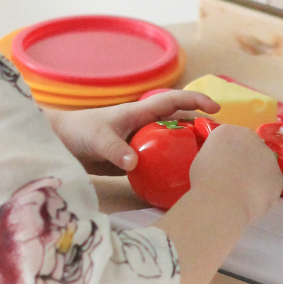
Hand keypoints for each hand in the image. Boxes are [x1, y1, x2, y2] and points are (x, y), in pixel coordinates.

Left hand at [45, 90, 218, 174]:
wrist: (60, 144)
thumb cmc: (78, 132)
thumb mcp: (98, 139)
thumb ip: (115, 150)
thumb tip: (134, 162)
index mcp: (140, 113)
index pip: (174, 101)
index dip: (196, 101)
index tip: (216, 109)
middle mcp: (145, 126)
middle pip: (180, 124)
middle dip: (201, 129)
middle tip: (223, 144)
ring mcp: (141, 144)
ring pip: (172, 144)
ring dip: (189, 150)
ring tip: (209, 165)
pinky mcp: (135, 161)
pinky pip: (159, 162)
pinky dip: (172, 168)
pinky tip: (181, 182)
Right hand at [189, 124, 282, 222]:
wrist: (222, 202)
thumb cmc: (204, 181)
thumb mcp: (201, 160)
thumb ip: (215, 156)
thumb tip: (221, 164)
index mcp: (229, 131)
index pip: (230, 140)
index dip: (226, 156)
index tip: (220, 168)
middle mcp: (252, 138)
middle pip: (249, 150)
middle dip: (244, 163)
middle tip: (232, 181)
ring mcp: (269, 157)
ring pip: (262, 167)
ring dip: (255, 177)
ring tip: (241, 195)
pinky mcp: (279, 176)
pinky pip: (270, 184)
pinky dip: (263, 193)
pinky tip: (251, 202)